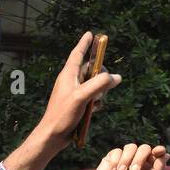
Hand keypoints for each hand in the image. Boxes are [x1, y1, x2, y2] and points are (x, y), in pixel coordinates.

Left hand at [32, 32, 120, 151]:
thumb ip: (99, 84)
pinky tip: (91, 112)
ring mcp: (75, 93)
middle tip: (104, 86)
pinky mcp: (79, 104)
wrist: (53, 136)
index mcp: (68, 75)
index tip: (90, 34)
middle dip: (101, 76)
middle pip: (92, 70)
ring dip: (100, 93)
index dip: (84, 44)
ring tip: (93, 104)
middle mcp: (71, 81)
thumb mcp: (82, 96)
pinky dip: (96, 103)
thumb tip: (116, 77)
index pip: (77, 54)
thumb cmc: (62, 115)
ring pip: (96, 85)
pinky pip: (94, 98)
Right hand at [87, 144, 168, 169]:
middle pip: (144, 148)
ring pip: (131, 147)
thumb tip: (167, 156)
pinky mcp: (113, 156)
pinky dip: (115, 161)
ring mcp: (125, 157)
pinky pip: (117, 151)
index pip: (157, 153)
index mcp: (148, 166)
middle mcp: (138, 159)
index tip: (158, 151)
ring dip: (126, 160)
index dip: (159, 150)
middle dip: (139, 159)